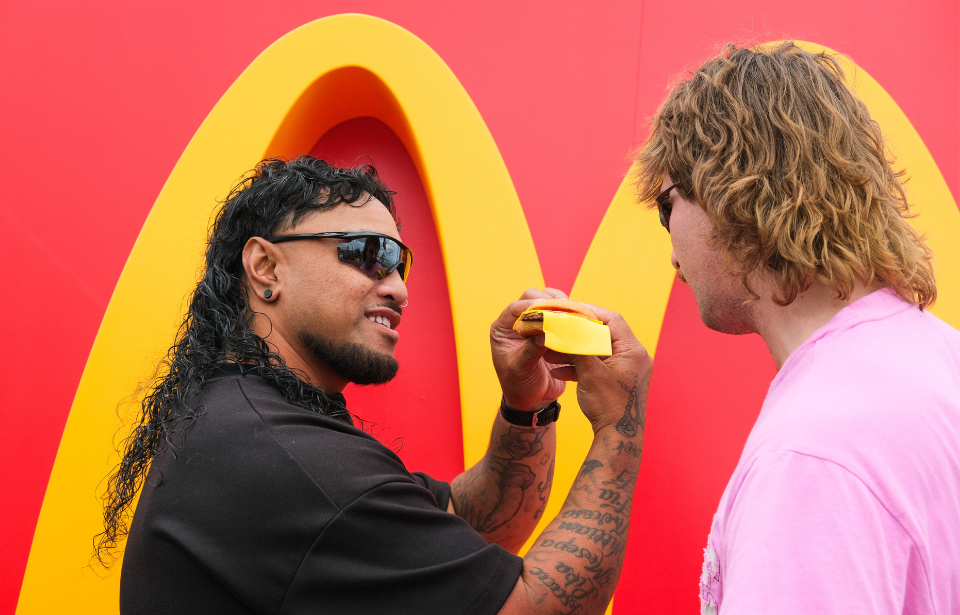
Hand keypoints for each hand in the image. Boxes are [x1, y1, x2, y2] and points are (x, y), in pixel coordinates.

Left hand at [491, 288, 569, 410]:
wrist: (532, 399)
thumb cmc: (519, 386)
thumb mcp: (520, 369)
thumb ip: (530, 350)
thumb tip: (544, 332)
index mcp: (503, 329)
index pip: (515, 308)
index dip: (531, 306)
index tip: (547, 309)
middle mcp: (517, 323)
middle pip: (531, 298)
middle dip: (548, 300)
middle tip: (563, 308)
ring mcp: (534, 324)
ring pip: (547, 301)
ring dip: (560, 303)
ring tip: (573, 311)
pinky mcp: (549, 330)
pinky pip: (559, 314)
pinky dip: (568, 314)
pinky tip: (578, 319)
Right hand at [551, 305, 652, 434]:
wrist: (617, 437)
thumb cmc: (608, 405)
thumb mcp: (590, 372)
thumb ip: (579, 347)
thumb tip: (566, 327)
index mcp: (633, 351)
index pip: (612, 320)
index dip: (590, 312)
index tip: (570, 310)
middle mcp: (634, 357)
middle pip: (604, 334)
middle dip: (578, 332)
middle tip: (559, 327)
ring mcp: (627, 369)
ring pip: (598, 351)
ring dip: (576, 350)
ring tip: (553, 351)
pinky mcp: (619, 381)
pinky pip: (598, 366)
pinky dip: (581, 365)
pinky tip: (559, 370)